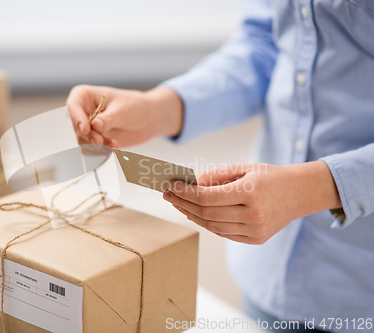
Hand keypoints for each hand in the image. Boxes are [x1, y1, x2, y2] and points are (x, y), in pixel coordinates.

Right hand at [66, 85, 182, 147]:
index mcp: (85, 95)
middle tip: (101, 142)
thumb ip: (108, 119)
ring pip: (82, 141)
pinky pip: (90, 150)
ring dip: (97, 146)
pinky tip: (114, 148)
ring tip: (114, 145)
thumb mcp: (123, 110)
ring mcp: (87, 127)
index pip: (73, 106)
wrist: (147, 119)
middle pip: (77, 127)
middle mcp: (82, 111)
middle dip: (89, 137)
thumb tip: (94, 125)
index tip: (86, 129)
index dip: (77, 118)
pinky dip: (100, 152)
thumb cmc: (134, 106)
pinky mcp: (94, 140)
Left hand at [163, 161, 341, 243]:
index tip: (170, 185)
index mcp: (250, 193)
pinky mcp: (256, 239)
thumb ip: (215, 176)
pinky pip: (224, 233)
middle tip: (168, 194)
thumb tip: (190, 184)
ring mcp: (255, 230)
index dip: (184, 192)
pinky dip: (207, 224)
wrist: (301, 193)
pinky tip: (195, 214)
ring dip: (191, 215)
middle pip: (206, 213)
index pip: (206, 197)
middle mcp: (253, 214)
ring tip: (178, 204)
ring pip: (212, 226)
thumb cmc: (270, 177)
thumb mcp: (243, 168)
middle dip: (183, 203)